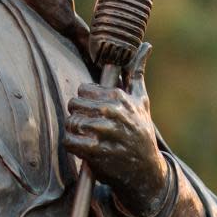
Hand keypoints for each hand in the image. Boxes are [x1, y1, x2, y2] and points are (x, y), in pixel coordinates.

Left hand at [63, 43, 169, 216]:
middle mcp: (112, 112)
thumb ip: (138, 72)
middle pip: (74, 104)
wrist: (146, 171)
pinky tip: (83, 148)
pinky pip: (69, 141)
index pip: (83, 90)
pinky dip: (72, 145)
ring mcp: (104, 132)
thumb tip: (146, 45)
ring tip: (86, 137)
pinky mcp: (96, 152)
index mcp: (119, 97)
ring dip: (74, 131)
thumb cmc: (141, 132)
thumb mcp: (142, 101)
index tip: (95, 111)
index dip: (86, 101)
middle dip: (78, 115)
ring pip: (70, 122)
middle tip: (88, 125)